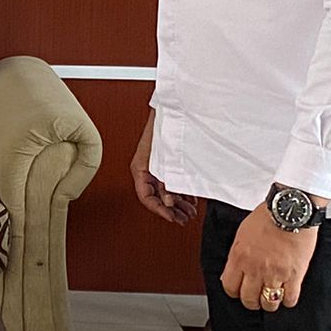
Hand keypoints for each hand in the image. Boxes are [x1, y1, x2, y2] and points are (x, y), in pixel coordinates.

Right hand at [130, 109, 198, 224]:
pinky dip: (182, 192)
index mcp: (140, 169)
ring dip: (178, 203)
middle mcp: (147, 170)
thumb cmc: (164, 129)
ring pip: (166, 191)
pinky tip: (191, 197)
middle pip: (157, 197)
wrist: (172, 111)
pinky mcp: (168, 163)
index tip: (172, 218)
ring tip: (190, 211)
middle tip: (184, 219)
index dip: (159, 211)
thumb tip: (170, 202)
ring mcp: (158, 166)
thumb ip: (167, 182)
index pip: (146, 197)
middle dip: (171, 210)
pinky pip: (173, 182)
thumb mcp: (165, 160)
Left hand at [221, 204, 317, 310]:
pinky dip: (287, 301)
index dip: (234, 292)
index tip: (239, 291)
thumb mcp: (241, 235)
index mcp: (238, 257)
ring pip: (269, 303)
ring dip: (269, 303)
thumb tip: (231, 272)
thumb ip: (236, 255)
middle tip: (256, 298)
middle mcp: (254, 269)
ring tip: (271, 298)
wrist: (289, 211)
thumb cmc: (266, 218)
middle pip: (249, 299)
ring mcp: (275, 274)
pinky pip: (290, 299)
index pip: (230, 287)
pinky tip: (287, 295)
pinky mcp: (294, 276)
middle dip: (251, 301)